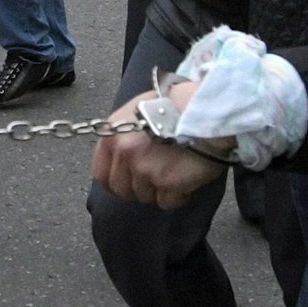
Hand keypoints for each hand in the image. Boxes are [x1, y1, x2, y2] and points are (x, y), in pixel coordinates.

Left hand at [91, 91, 229, 210]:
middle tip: (158, 177)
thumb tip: (123, 157)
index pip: (101, 173)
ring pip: (146, 197)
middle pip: (122, 189)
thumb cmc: (176, 104)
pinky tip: (188, 178)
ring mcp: (145, 170)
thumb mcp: (139, 110)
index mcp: (113, 135)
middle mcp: (124, 153)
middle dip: (139, 187)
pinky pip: (168, 202)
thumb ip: (124, 135)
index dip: (116, 180)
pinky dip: (179, 195)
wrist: (207, 107)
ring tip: (177, 171)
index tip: (128, 182)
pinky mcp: (167, 183)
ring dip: (161, 189)